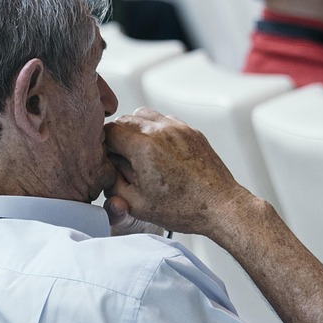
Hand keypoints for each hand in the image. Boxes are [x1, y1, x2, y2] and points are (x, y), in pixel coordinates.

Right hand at [103, 108, 248, 236]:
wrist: (219, 206)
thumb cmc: (182, 208)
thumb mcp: (135, 204)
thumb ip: (112, 184)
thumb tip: (107, 169)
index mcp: (143, 148)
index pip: (110, 130)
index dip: (103, 144)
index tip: (106, 156)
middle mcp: (160, 131)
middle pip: (125, 119)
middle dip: (117, 135)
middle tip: (119, 156)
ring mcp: (178, 128)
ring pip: (144, 114)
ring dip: (135, 128)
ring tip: (138, 151)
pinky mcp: (191, 131)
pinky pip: (164, 120)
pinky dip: (155, 130)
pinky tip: (158, 151)